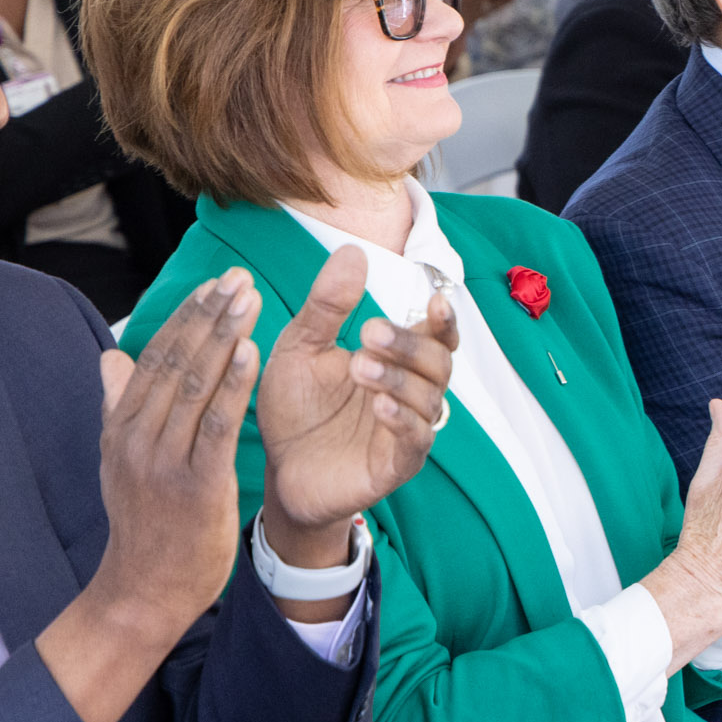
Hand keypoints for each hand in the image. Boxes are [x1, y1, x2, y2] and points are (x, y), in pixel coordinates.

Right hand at [36, 272, 266, 721]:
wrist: (145, 589)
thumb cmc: (146, 522)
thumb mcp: (122, 461)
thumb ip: (119, 406)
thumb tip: (109, 356)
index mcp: (122, 426)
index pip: (155, 357)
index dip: (187, 316)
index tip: (215, 282)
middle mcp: (137, 436)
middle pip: (175, 361)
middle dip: (208, 315)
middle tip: (238, 276)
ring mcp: (164, 459)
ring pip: (195, 384)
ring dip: (224, 336)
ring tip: (250, 297)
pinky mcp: (195, 482)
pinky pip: (217, 425)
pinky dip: (234, 385)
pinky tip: (252, 352)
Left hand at [255, 246, 455, 558]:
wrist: (277, 470)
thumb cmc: (295, 408)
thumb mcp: (301, 348)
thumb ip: (328, 306)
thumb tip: (352, 251)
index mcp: (397, 361)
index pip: (437, 335)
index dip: (444, 319)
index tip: (435, 300)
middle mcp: (412, 392)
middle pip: (439, 362)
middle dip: (408, 344)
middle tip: (369, 332)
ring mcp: (408, 429)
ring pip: (429, 398)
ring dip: (399, 378)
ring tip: (360, 366)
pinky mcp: (397, 464)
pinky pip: (416, 439)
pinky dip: (402, 419)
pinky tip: (378, 404)